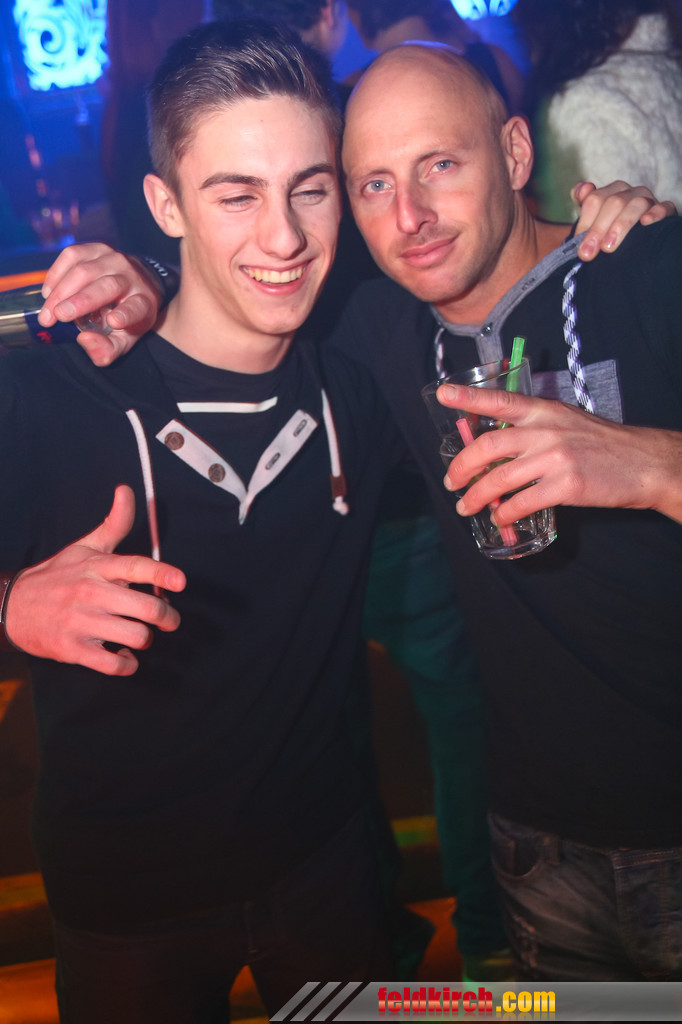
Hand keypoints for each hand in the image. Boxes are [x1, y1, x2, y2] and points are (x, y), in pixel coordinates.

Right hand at [4, 486, 185, 674]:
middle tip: (169, 620)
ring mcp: (81, 622)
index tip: (180, 582)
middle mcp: (91, 593)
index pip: (135, 566)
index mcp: (97, 567)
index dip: (162, 573)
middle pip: (146, 608)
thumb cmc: (58, 575)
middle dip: (167, 617)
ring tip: (140, 635)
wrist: (13, 607)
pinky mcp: (73, 649)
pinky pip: (113, 664)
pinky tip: (124, 656)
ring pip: (136, 636)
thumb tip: (126, 490)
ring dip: (145, 639)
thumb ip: (114, 523)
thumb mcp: (85, 547)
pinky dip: (126, 664)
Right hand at [38, 243, 163, 365]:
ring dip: (61, 291)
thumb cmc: (128, 317)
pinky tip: (49, 293)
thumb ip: (107, 349)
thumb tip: (84, 340)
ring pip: (84, 271)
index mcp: (143, 303)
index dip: (125, 314)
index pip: (136, 309)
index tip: (114, 320)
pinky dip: (56, 274)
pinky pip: (72, 255)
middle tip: (56, 316)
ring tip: (48, 312)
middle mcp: (131, 277)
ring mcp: (114, 259)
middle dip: (80, 301)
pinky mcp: (97, 248)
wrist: (137, 282)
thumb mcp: (124, 339)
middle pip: (106, 287)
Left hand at [437, 384, 681, 524]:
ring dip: (476, 497)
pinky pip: (522, 502)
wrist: (642, 463)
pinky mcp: (566, 486)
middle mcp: (546, 430)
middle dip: (462, 467)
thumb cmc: (600, 444)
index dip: (469, 398)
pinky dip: (505, 513)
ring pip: (499, 480)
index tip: (443, 394)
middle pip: (488, 447)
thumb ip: (532, 428)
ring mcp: (555, 458)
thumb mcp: (565, 421)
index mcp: (543, 410)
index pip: (499, 400)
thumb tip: (493, 449)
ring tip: (466, 506)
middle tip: (452, 481)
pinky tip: (500, 517)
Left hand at [572, 180, 676, 260]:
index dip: (585, 222)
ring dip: (621, 225)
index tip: (579, 245)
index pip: (595, 199)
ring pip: (636, 204)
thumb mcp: (591, 225)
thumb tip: (580, 190)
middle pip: (614, 202)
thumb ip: (583, 206)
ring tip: (608, 247)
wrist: (634, 245)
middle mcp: (629, 193)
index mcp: (610, 193)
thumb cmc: (608, 235)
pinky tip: (646, 222)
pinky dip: (656, 213)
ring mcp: (648, 200)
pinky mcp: (665, 210)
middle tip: (587, 253)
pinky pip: (664, 207)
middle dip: (598, 229)